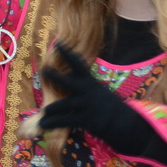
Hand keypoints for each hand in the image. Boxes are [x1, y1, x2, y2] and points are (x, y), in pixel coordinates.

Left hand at [37, 47, 153, 153]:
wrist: (122, 121)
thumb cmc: (105, 105)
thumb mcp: (97, 90)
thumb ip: (82, 85)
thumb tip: (63, 78)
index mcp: (90, 82)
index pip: (78, 65)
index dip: (68, 54)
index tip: (58, 43)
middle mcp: (88, 91)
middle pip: (70, 82)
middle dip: (57, 76)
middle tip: (45, 70)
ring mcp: (87, 105)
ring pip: (65, 105)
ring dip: (52, 108)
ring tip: (43, 112)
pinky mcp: (86, 119)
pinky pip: (66, 120)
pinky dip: (53, 122)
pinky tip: (43, 123)